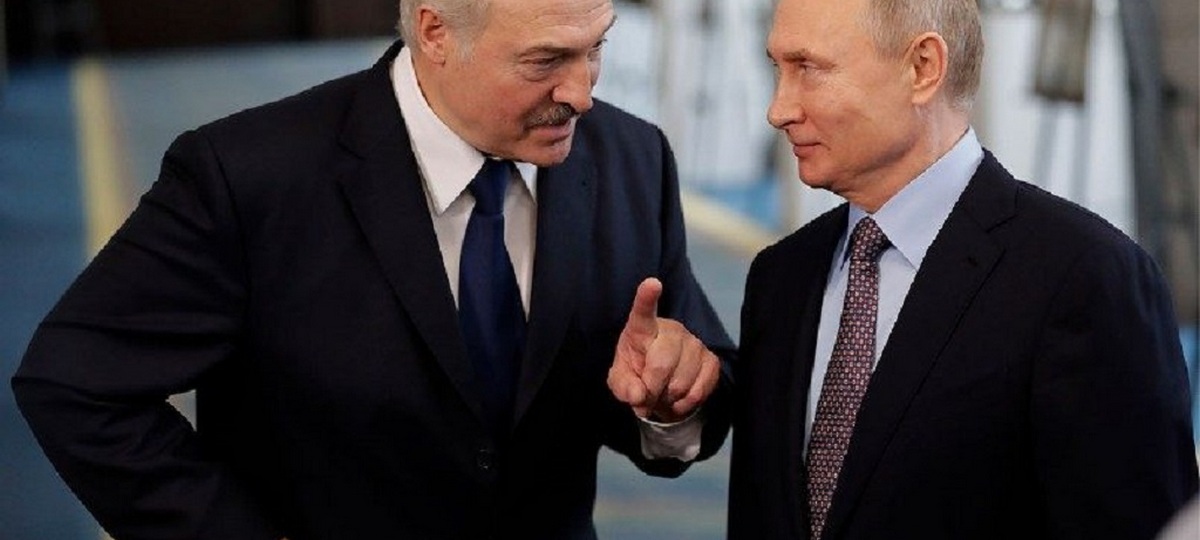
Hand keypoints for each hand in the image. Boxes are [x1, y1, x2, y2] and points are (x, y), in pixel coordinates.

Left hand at [607, 277, 720, 422]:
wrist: (662, 382)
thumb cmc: (636, 372)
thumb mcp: (621, 380)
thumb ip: (624, 386)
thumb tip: (639, 395)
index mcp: (642, 328)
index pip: (643, 311)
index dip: (647, 298)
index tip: (652, 283)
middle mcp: (671, 330)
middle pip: (662, 363)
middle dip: (651, 388)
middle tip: (645, 397)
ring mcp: (694, 343)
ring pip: (681, 382)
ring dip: (668, 399)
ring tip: (661, 395)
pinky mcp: (711, 359)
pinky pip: (698, 391)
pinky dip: (684, 404)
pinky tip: (677, 399)